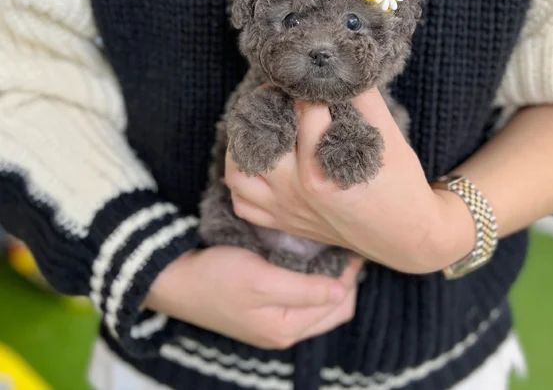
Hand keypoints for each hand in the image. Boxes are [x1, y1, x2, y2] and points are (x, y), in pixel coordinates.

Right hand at [144, 247, 363, 348]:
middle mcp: (282, 331)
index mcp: (285, 329)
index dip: (350, 277)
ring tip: (330, 253)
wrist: (173, 278)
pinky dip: (310, 282)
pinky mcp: (261, 310)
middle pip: (331, 310)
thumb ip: (304, 290)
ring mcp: (271, 322)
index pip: (338, 307)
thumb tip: (342, 290)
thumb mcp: (261, 281)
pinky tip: (308, 261)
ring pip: (316, 305)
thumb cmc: (216, 277)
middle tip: (344, 249)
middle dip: (343, 282)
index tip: (352, 248)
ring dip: (327, 281)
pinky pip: (299, 300)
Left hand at [225, 87, 474, 273]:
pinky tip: (258, 167)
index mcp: (321, 172)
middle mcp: (296, 193)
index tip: (314, 79)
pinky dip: (242, 186)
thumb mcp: (391, 140)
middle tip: (277, 96)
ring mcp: (287, 211)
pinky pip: (244, 206)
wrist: (405, 237)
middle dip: (265, 110)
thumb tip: (344, 70)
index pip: (305, 114)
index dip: (311, 89)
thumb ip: (367, 102)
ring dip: (241, 149)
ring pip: (239, 177)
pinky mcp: (286, 223)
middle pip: (258, 141)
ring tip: (258, 130)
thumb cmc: (401, 188)